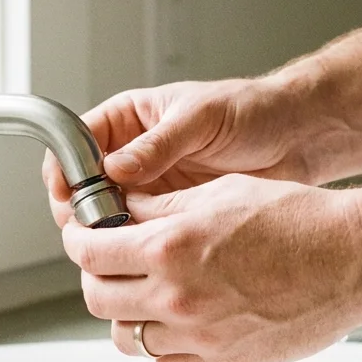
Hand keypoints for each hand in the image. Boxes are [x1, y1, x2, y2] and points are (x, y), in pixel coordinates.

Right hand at [43, 77, 325, 226]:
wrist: (297, 138)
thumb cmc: (252, 110)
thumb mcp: (201, 118)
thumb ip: (158, 144)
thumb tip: (115, 167)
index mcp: (131, 118)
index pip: (78, 140)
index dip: (66, 165)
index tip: (65, 190)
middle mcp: (134, 153)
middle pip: (84, 184)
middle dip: (80, 205)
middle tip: (90, 223)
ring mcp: (151, 186)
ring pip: (107, 213)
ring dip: (105, 229)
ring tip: (116, 240)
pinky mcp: (171, 214)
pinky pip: (139, 231)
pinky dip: (133, 243)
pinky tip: (138, 251)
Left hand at [60, 173, 361, 361]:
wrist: (353, 259)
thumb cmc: (299, 220)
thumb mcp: (219, 193)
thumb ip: (161, 208)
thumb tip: (121, 213)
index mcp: (170, 246)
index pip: (89, 251)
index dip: (79, 239)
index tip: (85, 235)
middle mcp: (176, 296)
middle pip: (97, 297)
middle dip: (97, 276)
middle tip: (112, 263)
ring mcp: (197, 336)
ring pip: (126, 336)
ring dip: (127, 313)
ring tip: (147, 293)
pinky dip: (163, 343)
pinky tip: (181, 320)